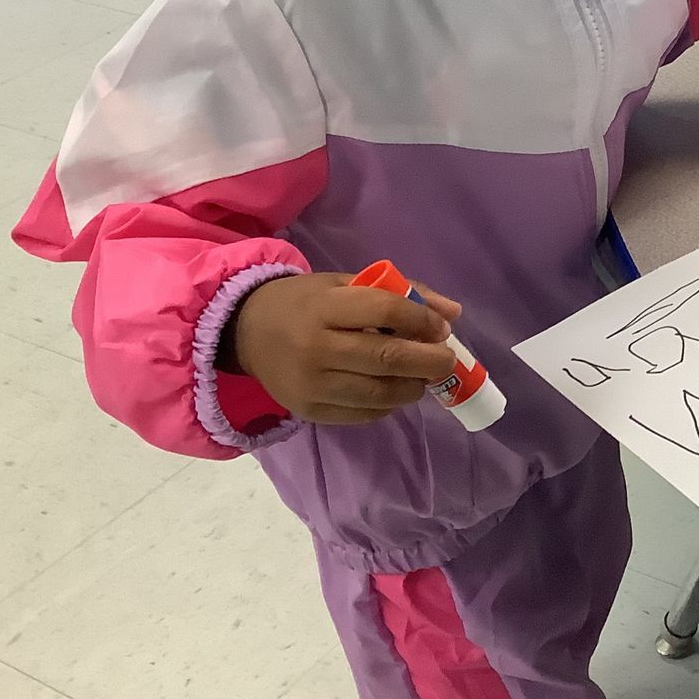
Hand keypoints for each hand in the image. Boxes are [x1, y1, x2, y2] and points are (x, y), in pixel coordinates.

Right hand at [227, 272, 462, 424]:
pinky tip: (393, 391)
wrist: (245, 331)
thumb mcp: (346, 284)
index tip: (442, 328)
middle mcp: (315, 348)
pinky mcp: (308, 411)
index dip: (423, 321)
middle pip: (387, 359)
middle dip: (430, 361)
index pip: (386, 312)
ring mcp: (310, 384)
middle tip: (446, 359)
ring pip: (379, 394)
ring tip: (422, 377)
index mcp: (324, 307)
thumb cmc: (305, 303)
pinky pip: (362, 414)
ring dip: (413, 387)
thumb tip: (453, 314)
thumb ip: (402, 294)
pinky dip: (388, 405)